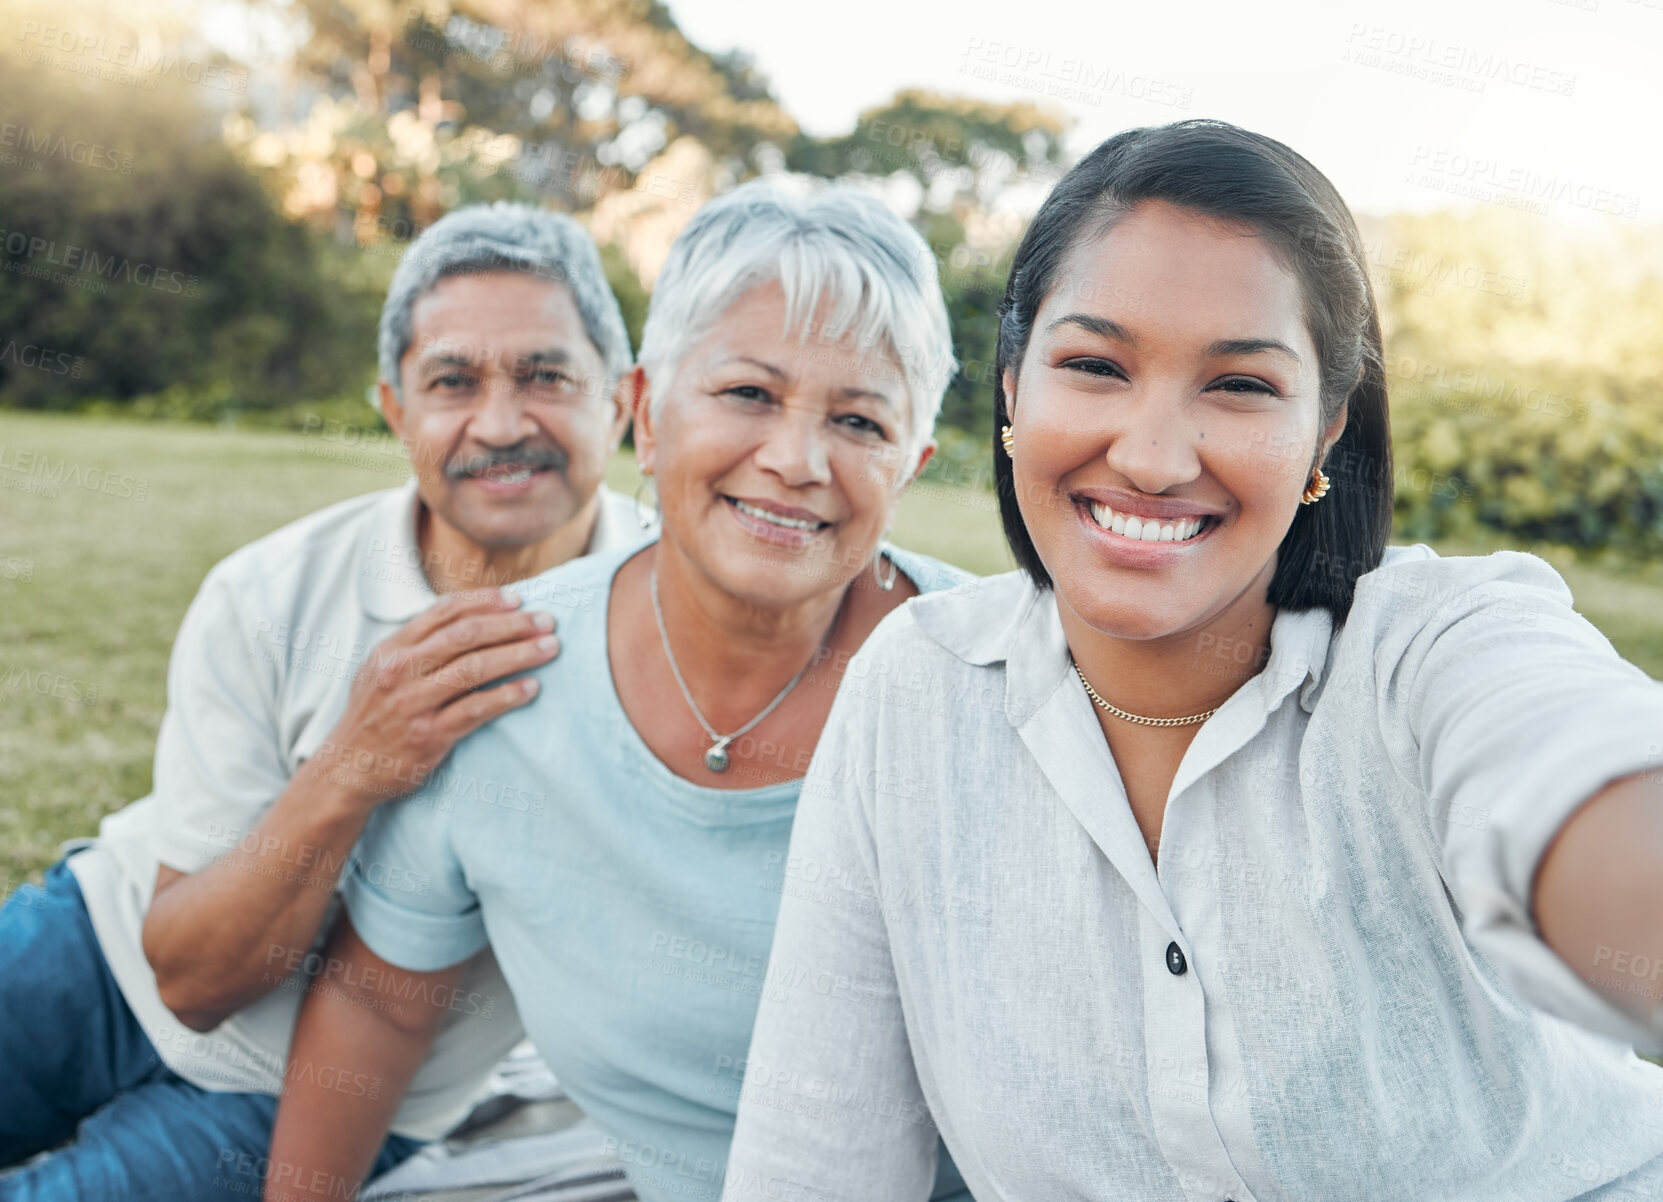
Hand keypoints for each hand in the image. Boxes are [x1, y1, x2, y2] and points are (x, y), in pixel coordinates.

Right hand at [309, 588, 556, 808]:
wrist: (347, 769)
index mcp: (393, 648)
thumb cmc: (376, 715)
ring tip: (550, 648)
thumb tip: (472, 618)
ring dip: (518, 655)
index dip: (485, 602)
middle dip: (512, 624)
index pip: (445, 613)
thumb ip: (419, 645)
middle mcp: (401, 670)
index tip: (518, 599)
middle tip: (546, 621)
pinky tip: (532, 688)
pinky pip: (476, 709)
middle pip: (466, 636)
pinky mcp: (428, 735)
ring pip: (475, 668)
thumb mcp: (383, 670)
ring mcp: (413, 702)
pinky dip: (507, 696)